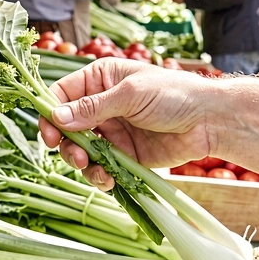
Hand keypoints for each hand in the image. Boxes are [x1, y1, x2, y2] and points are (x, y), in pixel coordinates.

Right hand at [39, 59, 216, 188]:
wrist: (210, 121)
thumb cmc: (174, 94)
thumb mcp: (131, 94)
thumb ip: (94, 107)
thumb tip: (57, 118)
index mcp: (100, 80)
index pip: (62, 94)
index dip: (50, 113)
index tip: (48, 134)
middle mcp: (101, 105)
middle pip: (66, 127)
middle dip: (66, 144)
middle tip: (76, 156)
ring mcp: (112, 132)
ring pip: (81, 151)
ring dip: (81, 163)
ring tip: (93, 169)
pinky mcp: (124, 155)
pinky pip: (101, 168)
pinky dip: (99, 176)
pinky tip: (107, 180)